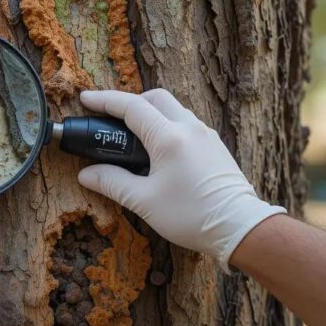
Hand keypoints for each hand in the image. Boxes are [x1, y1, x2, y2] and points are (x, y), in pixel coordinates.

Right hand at [76, 89, 284, 269]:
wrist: (240, 227)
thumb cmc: (191, 215)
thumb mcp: (144, 202)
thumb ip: (112, 183)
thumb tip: (86, 174)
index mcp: (169, 138)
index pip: (131, 107)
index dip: (105, 100)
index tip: (86, 99)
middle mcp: (189, 128)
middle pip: (156, 98)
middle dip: (131, 102)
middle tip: (112, 119)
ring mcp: (206, 135)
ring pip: (174, 110)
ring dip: (152, 114)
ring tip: (135, 138)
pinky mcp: (216, 147)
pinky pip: (187, 125)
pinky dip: (168, 126)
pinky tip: (161, 152)